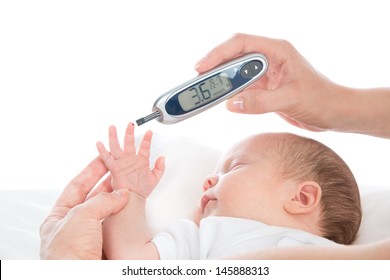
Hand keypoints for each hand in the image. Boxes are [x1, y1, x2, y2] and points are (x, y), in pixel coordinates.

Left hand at [40, 157, 128, 258]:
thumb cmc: (69, 254)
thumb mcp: (80, 217)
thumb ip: (101, 201)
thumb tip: (120, 194)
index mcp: (58, 217)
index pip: (76, 186)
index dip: (91, 170)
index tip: (104, 158)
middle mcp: (73, 225)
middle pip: (92, 196)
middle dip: (107, 181)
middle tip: (121, 168)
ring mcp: (89, 236)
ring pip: (106, 210)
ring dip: (117, 196)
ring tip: (129, 183)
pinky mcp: (104, 245)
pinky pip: (114, 223)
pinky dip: (122, 213)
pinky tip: (130, 204)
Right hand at [96, 122, 164, 197]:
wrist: (133, 199)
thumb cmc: (142, 190)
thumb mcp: (155, 178)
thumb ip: (160, 168)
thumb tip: (162, 158)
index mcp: (140, 161)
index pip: (144, 147)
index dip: (147, 139)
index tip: (149, 132)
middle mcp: (130, 160)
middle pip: (129, 143)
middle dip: (129, 132)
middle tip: (130, 123)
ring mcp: (122, 163)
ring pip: (116, 147)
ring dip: (114, 137)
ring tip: (112, 128)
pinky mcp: (115, 168)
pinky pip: (107, 159)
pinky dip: (103, 151)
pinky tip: (99, 143)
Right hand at [195, 33, 347, 131]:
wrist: (334, 113)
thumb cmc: (322, 100)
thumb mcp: (290, 99)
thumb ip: (261, 102)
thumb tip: (231, 104)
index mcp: (278, 51)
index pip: (241, 44)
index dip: (218, 53)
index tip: (202, 66)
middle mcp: (270, 59)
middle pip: (234, 57)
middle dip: (215, 67)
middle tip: (198, 81)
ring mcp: (267, 74)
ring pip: (236, 73)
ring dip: (221, 82)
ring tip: (205, 92)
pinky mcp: (266, 88)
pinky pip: (242, 88)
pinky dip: (231, 94)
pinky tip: (222, 100)